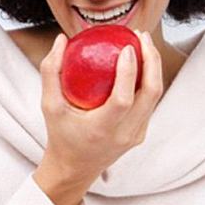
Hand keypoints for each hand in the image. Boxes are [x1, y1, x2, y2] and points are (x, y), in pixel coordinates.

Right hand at [38, 29, 163, 184]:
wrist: (74, 168)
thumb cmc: (60, 134)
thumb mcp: (49, 105)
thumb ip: (51, 71)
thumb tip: (61, 39)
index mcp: (102, 129)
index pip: (123, 99)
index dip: (129, 72)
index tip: (128, 47)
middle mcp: (125, 134)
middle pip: (151, 93)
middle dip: (152, 60)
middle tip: (141, 36)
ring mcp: (136, 134)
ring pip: (155, 96)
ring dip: (154, 66)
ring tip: (144, 43)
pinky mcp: (141, 132)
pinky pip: (150, 101)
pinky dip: (149, 78)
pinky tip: (141, 61)